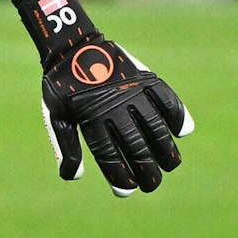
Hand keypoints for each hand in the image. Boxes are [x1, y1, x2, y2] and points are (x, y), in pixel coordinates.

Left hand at [41, 40, 191, 194]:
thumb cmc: (62, 86)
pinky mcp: (146, 77)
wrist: (72, 46)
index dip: (120, 176)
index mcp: (90, 117)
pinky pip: (168, 99)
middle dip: (147, 170)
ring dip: (166, 149)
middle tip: (152, 185)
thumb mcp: (55, 114)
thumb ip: (66, 145)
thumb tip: (74, 177)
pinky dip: (178, 114)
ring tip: (171, 165)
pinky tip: (182, 131)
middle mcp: (114, 105)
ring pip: (156, 127)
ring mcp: (132, 91)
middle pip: (136, 146)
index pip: (110, 155)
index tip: (126, 191)